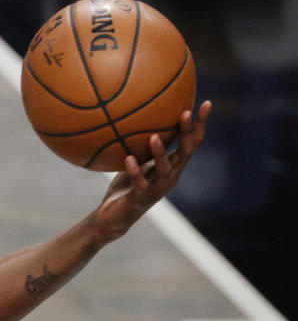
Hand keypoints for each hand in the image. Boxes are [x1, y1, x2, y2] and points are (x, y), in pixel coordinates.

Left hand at [95, 99, 211, 240]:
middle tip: (185, 113)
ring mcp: (157, 189)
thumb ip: (140, 141)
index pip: (192, 142)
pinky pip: (139, 184)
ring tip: (154, 137)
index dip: (200, 124)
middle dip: (188, 133)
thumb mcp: (135, 158)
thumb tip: (135, 113)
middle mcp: (170, 176)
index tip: (206, 103)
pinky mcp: (140, 199)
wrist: (114, 217)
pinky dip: (135, 171)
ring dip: (160, 153)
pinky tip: (128, 158)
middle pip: (186, 153)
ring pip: (164, 170)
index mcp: (173, 165)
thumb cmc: (126, 184)